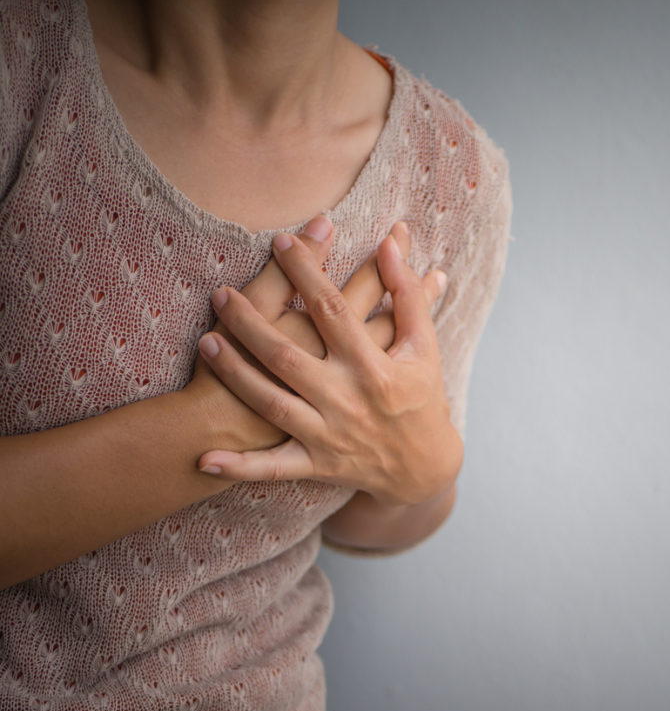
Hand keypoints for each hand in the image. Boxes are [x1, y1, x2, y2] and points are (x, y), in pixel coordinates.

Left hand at [196, 221, 461, 506]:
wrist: (426, 468)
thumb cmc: (423, 397)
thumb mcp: (424, 347)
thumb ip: (407, 295)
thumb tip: (391, 244)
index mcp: (375, 368)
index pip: (333, 310)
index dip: (306, 273)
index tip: (281, 242)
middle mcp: (348, 400)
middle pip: (287, 356)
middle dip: (250, 323)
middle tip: (221, 293)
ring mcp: (329, 435)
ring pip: (272, 403)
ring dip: (236, 374)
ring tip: (207, 342)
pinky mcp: (316, 464)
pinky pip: (273, 468)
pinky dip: (240, 467)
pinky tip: (204, 460)